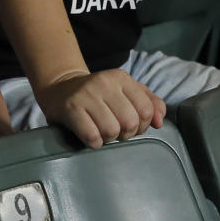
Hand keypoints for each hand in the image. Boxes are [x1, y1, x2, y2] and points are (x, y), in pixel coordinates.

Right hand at [34, 70, 166, 148]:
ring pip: (112, 130)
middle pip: (130, 122)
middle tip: (116, 131)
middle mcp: (104, 83)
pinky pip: (92, 136)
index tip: (131, 126)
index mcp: (121, 78)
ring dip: (108, 139)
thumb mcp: (125, 91)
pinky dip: (94, 143)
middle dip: (125, 134)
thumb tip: (160, 122)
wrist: (59, 89)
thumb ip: (149, 103)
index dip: (142, 125)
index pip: (146, 109)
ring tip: (102, 132)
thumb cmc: (97, 95)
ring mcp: (86, 95)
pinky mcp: (71, 109)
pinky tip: (90, 136)